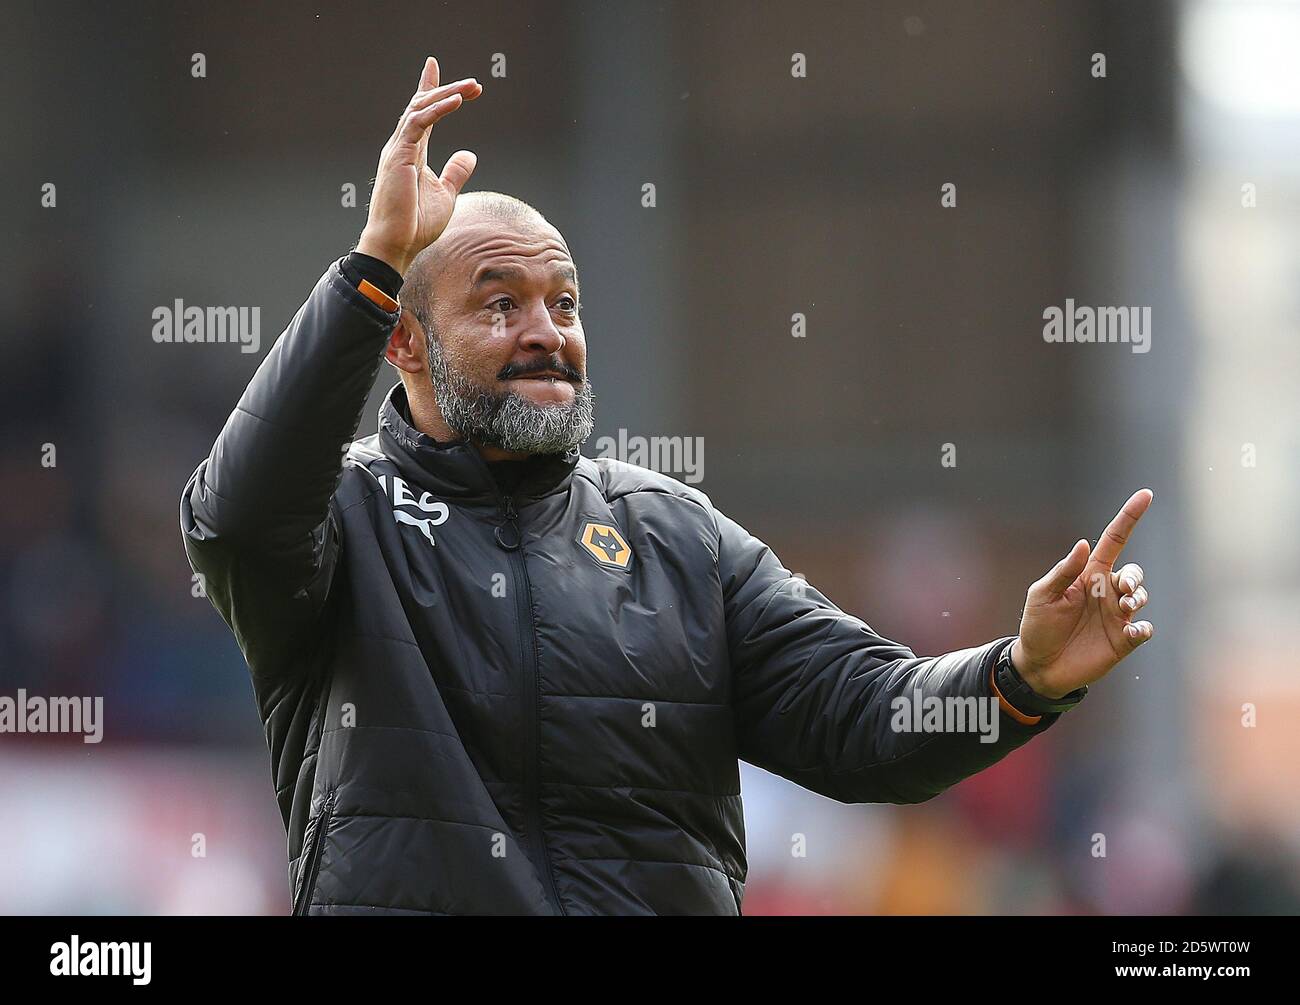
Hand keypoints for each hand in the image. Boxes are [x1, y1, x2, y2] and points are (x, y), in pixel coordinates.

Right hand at [356, 56, 482, 275]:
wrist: (396, 245)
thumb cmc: (416, 224)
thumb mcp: (446, 194)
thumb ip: (456, 172)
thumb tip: (469, 154)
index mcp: (412, 153)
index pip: (422, 114)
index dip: (430, 89)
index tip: (435, 67)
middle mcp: (403, 145)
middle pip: (423, 105)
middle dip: (446, 89)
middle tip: (475, 84)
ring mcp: (399, 149)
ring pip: (421, 109)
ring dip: (447, 95)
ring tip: (472, 88)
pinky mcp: (400, 155)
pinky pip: (420, 123)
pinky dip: (438, 109)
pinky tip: (457, 101)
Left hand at [1011, 488, 1154, 698]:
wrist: (1039, 666)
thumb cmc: (1038, 626)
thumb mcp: (1042, 595)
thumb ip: (1064, 571)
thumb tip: (1084, 544)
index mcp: (1088, 575)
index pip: (1114, 541)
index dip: (1129, 517)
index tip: (1146, 494)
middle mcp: (1106, 592)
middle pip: (1133, 573)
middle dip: (1134, 577)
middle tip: (1123, 590)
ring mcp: (1116, 616)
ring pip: (1142, 597)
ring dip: (1139, 598)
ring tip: (1126, 606)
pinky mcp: (1123, 641)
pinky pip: (1144, 630)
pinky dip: (1144, 628)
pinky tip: (1134, 631)